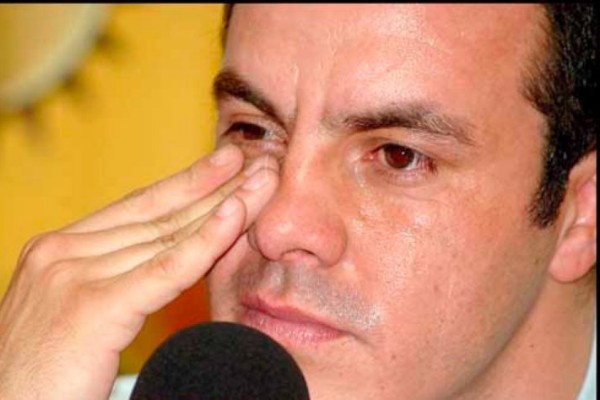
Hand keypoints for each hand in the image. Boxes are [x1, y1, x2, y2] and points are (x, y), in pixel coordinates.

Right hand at [0, 145, 278, 399]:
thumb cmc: (45, 379)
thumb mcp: (81, 313)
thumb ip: (118, 280)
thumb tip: (171, 255)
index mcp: (57, 250)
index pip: (138, 208)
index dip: (188, 183)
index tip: (227, 164)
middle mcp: (61, 252)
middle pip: (158, 214)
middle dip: (215, 187)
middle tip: (259, 161)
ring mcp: (72, 275)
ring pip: (168, 236)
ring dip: (224, 207)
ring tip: (265, 182)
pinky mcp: (91, 307)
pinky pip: (165, 270)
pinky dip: (205, 242)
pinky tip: (236, 217)